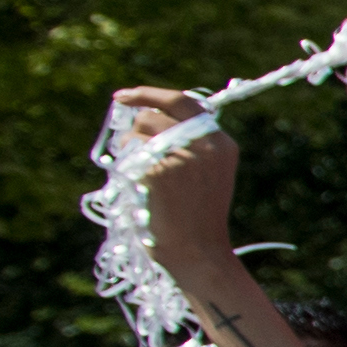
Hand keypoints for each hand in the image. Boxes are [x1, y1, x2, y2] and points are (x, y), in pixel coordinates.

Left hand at [110, 89, 235, 259]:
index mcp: (222, 143)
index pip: (183, 101)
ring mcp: (181, 155)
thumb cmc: (196, 218)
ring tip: (136, 172)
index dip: (149, 94)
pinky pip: (128, 153)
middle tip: (124, 141)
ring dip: (127, 146)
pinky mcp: (157, 169)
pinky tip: (136, 184)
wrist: (197, 252)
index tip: (124, 97)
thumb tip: (143, 116)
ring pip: (137, 132)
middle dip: (133, 126)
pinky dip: (124, 166)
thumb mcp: (206, 174)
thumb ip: (188, 143)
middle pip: (153, 114)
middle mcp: (205, 144)